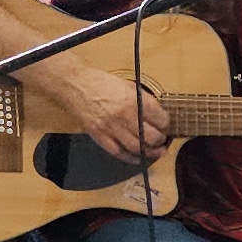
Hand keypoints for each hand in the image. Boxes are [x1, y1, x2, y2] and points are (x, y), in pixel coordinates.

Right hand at [52, 69, 170, 164]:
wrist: (75, 86)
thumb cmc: (99, 82)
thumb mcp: (127, 84)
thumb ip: (142, 99)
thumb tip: (155, 113)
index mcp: (133, 99)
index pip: (159, 118)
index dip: (166, 123)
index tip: (166, 125)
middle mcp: (124, 115)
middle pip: (151, 136)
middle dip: (160, 140)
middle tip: (162, 140)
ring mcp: (111, 127)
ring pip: (137, 147)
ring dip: (149, 152)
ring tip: (155, 152)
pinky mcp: (100, 135)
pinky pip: (118, 152)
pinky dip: (130, 158)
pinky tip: (137, 158)